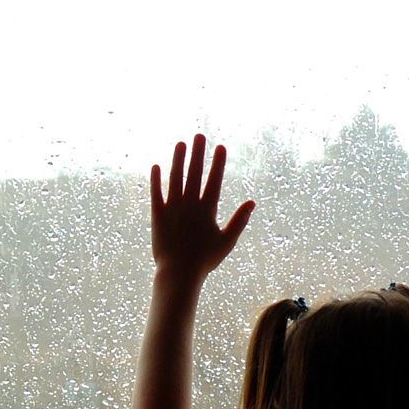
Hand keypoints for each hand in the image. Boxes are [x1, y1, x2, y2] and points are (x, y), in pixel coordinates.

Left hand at [151, 134, 254, 277]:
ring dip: (178, 160)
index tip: (220, 146)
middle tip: (200, 135)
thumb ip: (239, 220)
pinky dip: (155, 180)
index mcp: (208, 209)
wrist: (179, 272)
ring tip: (180, 144)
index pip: (214, 180)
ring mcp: (173, 208)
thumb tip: (252, 202)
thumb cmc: (205, 260)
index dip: (217, 163)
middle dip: (198, 153)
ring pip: (175, 178)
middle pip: (194, 173)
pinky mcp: (157, 216)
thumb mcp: (227, 241)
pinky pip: (156, 193)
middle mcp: (190, 204)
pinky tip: (156, 166)